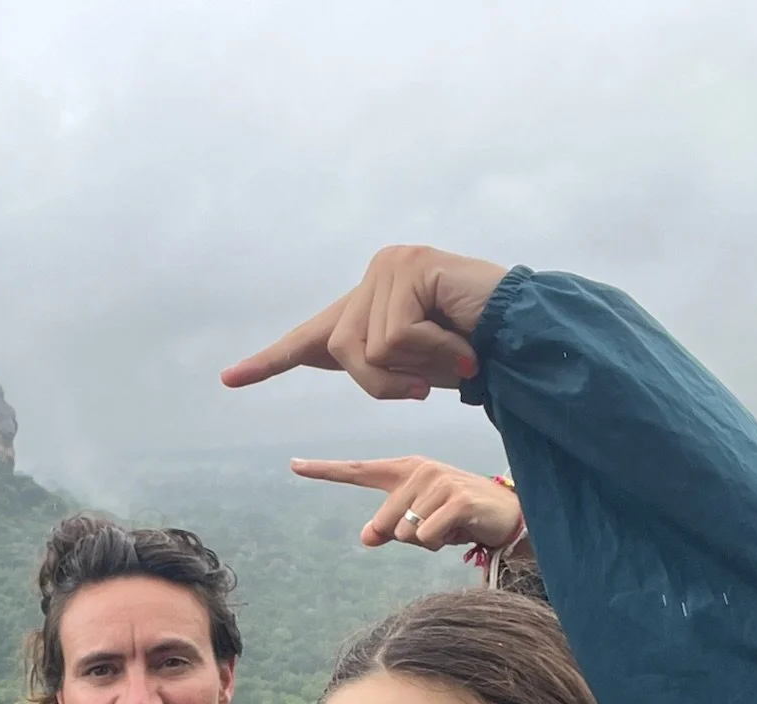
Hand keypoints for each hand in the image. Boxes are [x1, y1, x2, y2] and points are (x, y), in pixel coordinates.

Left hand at [222, 245, 510, 399]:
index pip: (313, 336)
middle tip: (429, 385)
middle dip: (384, 383)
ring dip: (413, 370)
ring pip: (366, 349)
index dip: (271, 361)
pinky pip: (395, 337)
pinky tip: (463, 344)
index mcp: (370, 303)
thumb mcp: (416, 370)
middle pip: (341, 352)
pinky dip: (434, 354)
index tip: (229, 379)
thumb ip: (380, 364)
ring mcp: (391, 266)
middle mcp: (376, 275)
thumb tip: (349, 356)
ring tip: (454, 356)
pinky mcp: (410, 267)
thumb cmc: (478, 354)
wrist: (526, 336)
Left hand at [291, 456, 524, 552]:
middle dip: (405, 537)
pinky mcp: (456, 498)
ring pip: (406, 533)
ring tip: (449, 526)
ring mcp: (438, 481)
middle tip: (435, 528)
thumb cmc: (457, 517)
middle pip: (384, 522)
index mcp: (404, 470)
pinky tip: (459, 529)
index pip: (357, 471)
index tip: (294, 465)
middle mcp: (418, 470)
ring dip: (427, 542)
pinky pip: (427, 537)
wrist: (506, 514)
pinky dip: (440, 543)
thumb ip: (389, 528)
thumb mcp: (419, 524)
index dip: (324, 470)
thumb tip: (367, 537)